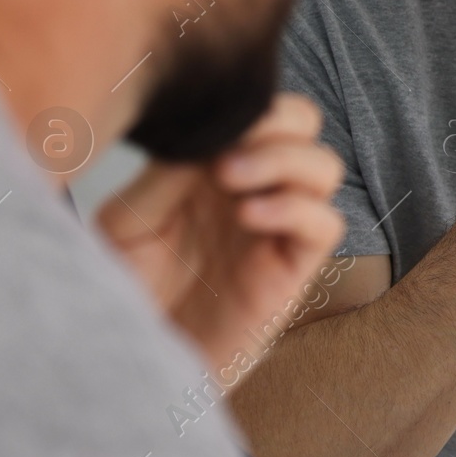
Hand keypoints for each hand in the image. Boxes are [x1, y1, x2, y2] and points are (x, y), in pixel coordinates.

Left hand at [95, 93, 345, 375]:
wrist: (134, 357)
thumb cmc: (130, 291)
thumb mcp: (129, 222)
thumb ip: (167, 173)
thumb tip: (205, 130)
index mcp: (222, 164)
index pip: (264, 106)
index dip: (250, 99)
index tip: (209, 116)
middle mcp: (259, 188)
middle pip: (306, 123)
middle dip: (275, 121)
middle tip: (228, 144)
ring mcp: (280, 227)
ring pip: (325, 167)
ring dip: (283, 161)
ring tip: (230, 179)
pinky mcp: (293, 269)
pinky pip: (326, 224)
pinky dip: (295, 208)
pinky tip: (248, 216)